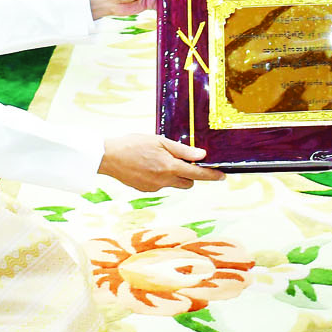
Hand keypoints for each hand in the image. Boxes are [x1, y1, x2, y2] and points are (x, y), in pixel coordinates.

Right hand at [98, 134, 224, 191]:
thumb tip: (202, 155)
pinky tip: (150, 166)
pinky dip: (161, 177)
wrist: (109, 157)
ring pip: (174, 184)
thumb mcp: (160, 141)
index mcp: (169, 167)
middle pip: (188, 182)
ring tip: (162, 160)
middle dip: (190, 174)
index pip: (197, 174)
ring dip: (175, 176)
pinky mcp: (145, 190)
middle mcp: (164, 181)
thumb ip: (182, 150)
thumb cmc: (134, 145)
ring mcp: (154, 188)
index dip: (212, 175)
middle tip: (184, 160)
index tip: (222, 176)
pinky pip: (161, 185)